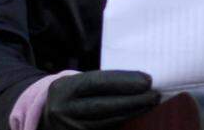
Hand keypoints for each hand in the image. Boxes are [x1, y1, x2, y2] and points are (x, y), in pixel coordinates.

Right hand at [41, 70, 160, 129]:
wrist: (47, 118)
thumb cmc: (73, 94)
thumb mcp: (78, 83)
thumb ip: (100, 82)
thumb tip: (138, 79)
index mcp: (63, 88)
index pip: (97, 83)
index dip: (124, 81)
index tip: (147, 80)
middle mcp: (62, 110)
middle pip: (104, 105)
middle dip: (133, 100)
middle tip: (155, 94)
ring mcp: (69, 128)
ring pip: (108, 121)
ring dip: (133, 112)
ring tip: (151, 103)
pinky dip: (124, 123)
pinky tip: (138, 115)